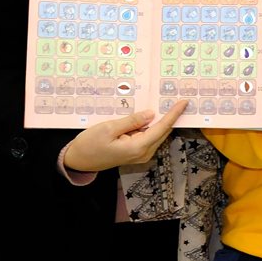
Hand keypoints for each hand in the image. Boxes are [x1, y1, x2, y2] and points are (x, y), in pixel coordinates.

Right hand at [63, 99, 188, 172]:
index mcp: (138, 147)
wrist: (77, 161)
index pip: (162, 128)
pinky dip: (151, 127)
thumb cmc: (90, 144)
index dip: (174, 114)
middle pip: (163, 132)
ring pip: (156, 134)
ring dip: (161, 121)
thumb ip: (132, 121)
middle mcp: (144, 153)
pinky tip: (150, 116)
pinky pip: (148, 137)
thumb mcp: (109, 128)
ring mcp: (140, 155)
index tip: (184, 102)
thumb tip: (151, 114)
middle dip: (171, 116)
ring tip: (166, 104)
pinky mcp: (135, 153)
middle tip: (178, 100)